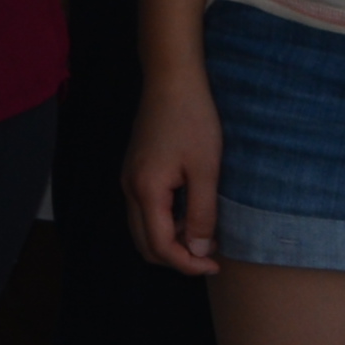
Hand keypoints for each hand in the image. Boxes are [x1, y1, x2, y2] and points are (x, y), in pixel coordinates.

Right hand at [125, 65, 222, 276]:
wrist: (171, 80)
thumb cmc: (193, 120)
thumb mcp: (206, 169)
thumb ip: (202, 214)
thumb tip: (200, 251)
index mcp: (146, 190)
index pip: (160, 246)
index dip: (187, 264)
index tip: (215, 264)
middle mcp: (129, 188)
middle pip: (145, 244)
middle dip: (176, 258)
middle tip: (209, 255)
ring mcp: (129, 179)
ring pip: (143, 229)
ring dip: (171, 241)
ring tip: (204, 233)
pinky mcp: (135, 171)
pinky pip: (144, 211)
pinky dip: (166, 224)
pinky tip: (191, 212)